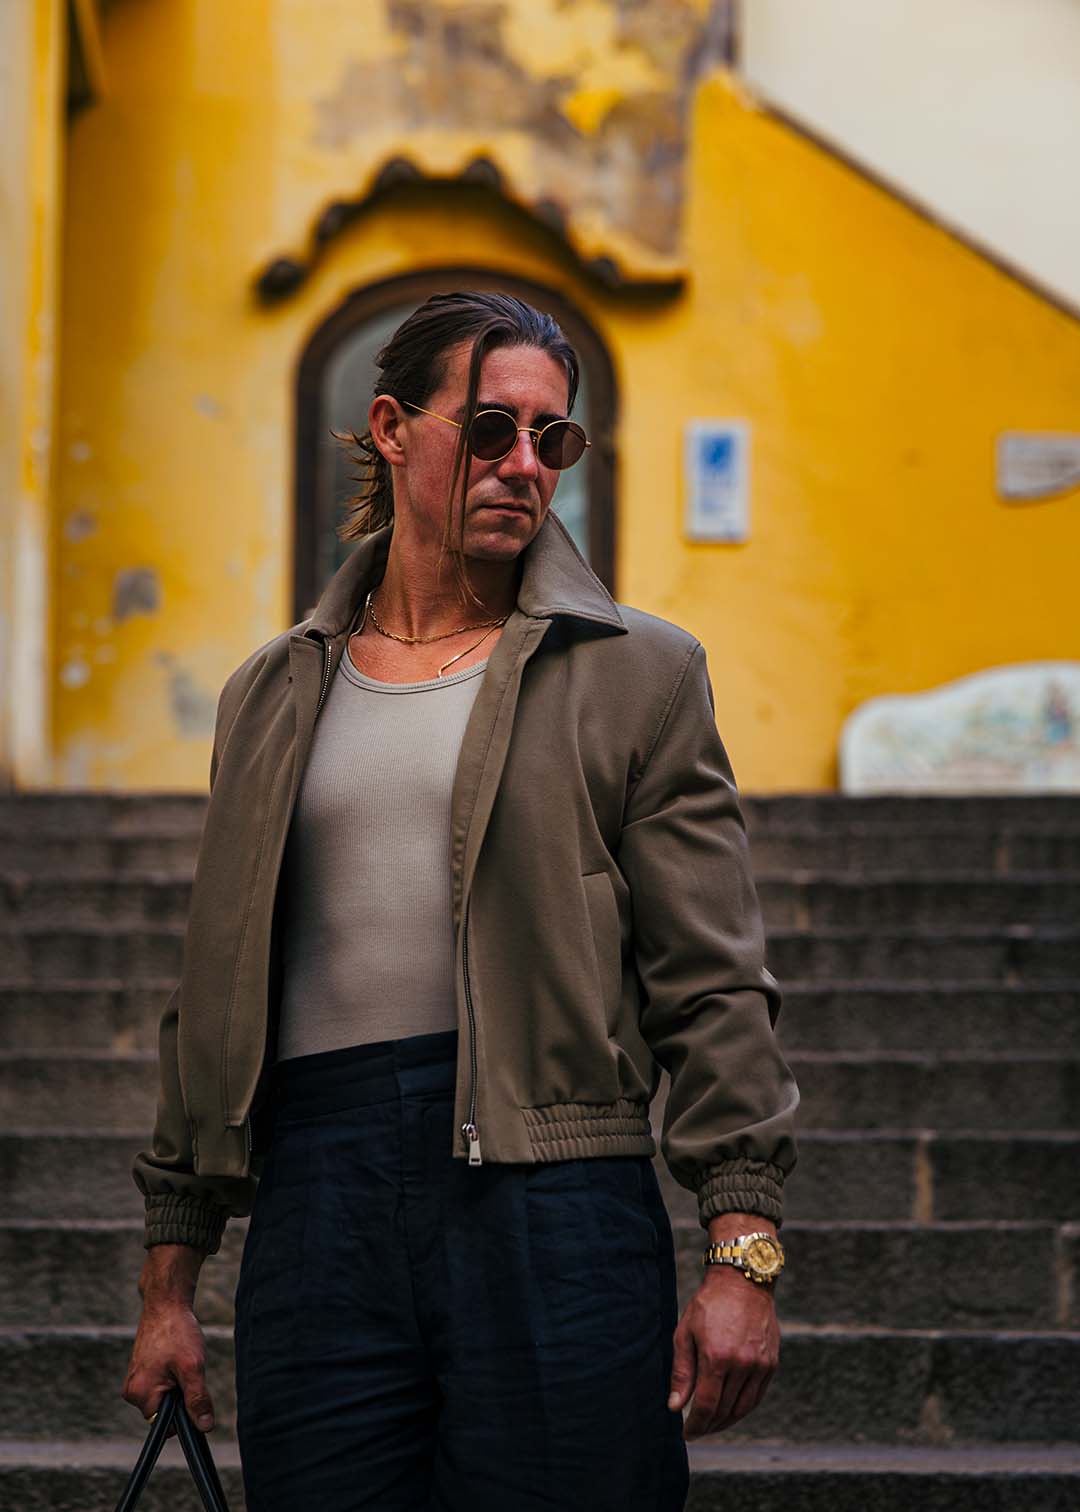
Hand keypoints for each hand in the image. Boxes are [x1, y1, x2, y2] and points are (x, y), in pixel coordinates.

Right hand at [121, 1297, 215, 1435]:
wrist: (166, 1304)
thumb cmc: (178, 1332)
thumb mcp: (193, 1367)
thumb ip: (197, 1399)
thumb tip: (204, 1426)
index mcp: (140, 1395)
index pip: (165, 1425)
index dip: (183, 1413)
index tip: (192, 1392)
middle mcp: (132, 1391)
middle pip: (164, 1411)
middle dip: (179, 1396)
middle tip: (186, 1370)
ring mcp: (134, 1380)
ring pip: (163, 1396)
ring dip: (176, 1384)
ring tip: (180, 1361)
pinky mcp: (140, 1371)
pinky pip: (159, 1384)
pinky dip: (171, 1375)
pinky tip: (174, 1357)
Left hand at [666, 1264, 778, 1438]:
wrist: (742, 1281)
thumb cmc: (708, 1304)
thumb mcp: (685, 1332)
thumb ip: (681, 1372)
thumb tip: (674, 1406)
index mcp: (716, 1357)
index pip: (706, 1406)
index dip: (695, 1424)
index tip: (686, 1433)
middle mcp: (741, 1365)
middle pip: (724, 1411)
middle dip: (708, 1425)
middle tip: (696, 1430)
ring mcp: (759, 1365)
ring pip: (743, 1408)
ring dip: (726, 1422)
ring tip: (712, 1424)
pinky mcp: (771, 1364)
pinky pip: (756, 1397)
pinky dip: (743, 1408)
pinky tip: (731, 1410)